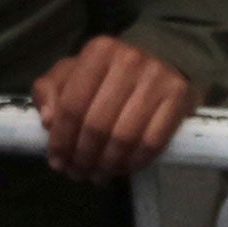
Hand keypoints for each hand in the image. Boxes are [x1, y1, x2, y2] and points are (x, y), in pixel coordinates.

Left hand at [33, 36, 197, 180]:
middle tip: (77, 174)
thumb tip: (48, 121)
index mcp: (98, 50)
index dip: (61, 138)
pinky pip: (153, 142)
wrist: (162, 61)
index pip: (72, 104)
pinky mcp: (179, 97)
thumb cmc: (107, 73)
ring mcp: (157, 78)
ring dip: (107, 164)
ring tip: (97, 175)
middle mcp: (129, 60)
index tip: (56, 161)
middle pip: (97, 123)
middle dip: (83, 156)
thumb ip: (50, 90)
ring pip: (124, 136)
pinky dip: (134, 162)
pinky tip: (122, 169)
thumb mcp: (72, 73)